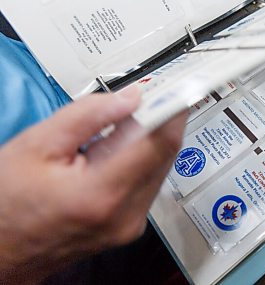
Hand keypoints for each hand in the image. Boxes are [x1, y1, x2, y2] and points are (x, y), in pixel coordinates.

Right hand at [0, 87, 186, 283]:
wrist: (0, 250)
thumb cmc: (7, 202)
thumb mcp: (38, 145)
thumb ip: (89, 115)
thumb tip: (132, 97)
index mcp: (102, 194)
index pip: (158, 142)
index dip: (172, 109)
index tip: (176, 85)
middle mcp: (125, 215)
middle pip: (165, 154)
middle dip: (163, 119)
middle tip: (153, 93)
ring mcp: (131, 225)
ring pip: (161, 167)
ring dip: (153, 138)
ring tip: (132, 117)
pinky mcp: (131, 226)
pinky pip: (150, 182)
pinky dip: (143, 158)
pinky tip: (124, 145)